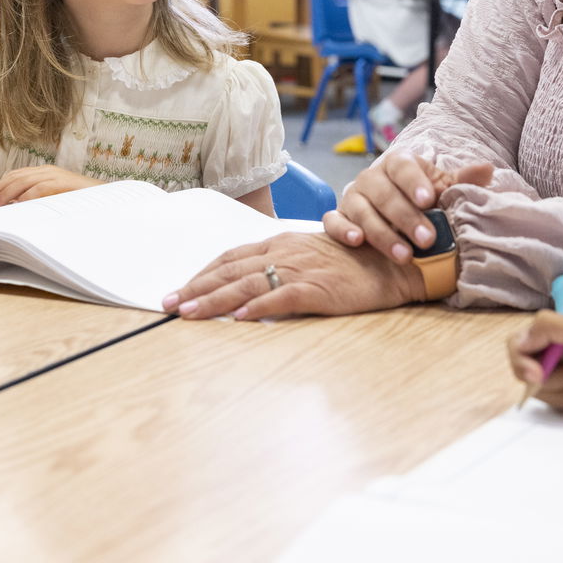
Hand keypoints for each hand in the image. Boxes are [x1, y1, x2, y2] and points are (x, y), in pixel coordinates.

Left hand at [0, 166, 99, 205]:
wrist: (106, 198)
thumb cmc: (79, 202)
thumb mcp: (53, 200)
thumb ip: (35, 201)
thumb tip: (12, 209)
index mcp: (44, 173)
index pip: (14, 176)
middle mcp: (47, 171)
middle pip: (15, 177)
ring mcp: (55, 175)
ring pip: (23, 181)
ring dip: (7, 194)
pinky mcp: (63, 183)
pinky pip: (40, 189)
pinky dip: (26, 197)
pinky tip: (17, 205)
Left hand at [162, 231, 424, 319]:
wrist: (393, 261)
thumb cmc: (352, 261)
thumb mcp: (309, 255)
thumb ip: (279, 265)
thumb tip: (249, 287)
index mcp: (280, 244)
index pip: (230, 258)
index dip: (202, 274)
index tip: (179, 289)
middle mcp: (284, 252)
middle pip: (229, 271)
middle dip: (195, 288)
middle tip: (168, 304)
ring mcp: (300, 270)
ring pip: (247, 284)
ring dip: (214, 299)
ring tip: (188, 312)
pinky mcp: (319, 289)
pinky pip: (283, 297)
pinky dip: (260, 307)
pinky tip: (240, 318)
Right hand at [324, 153, 492, 261]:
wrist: (395, 214)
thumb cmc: (422, 200)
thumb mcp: (442, 189)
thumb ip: (461, 182)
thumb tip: (487, 169)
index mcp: (398, 163)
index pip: (403, 168)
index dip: (414, 182)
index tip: (428, 199)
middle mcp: (372, 177)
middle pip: (384, 193)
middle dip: (405, 217)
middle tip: (426, 239)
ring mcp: (353, 197)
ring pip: (361, 210)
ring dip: (382, 233)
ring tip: (404, 256)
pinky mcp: (339, 216)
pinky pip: (333, 221)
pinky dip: (342, 230)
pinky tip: (357, 242)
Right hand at [506, 311, 562, 416]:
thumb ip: (547, 327)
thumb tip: (521, 342)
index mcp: (555, 331)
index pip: (518, 344)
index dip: (520, 361)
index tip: (535, 374)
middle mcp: (555, 350)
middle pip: (524, 369)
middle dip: (551, 379)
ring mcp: (562, 372)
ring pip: (539, 390)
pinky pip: (553, 403)